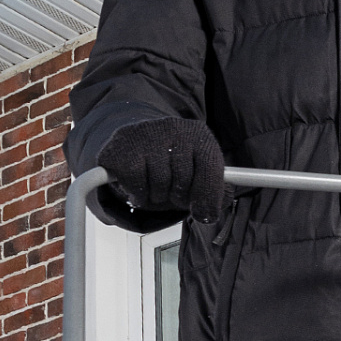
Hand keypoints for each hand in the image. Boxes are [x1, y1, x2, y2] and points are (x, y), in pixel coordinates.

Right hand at [98, 118, 225, 223]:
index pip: (210, 169)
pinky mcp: (121, 144)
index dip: (209, 197)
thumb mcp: (203, 177)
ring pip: (159, 184)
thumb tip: (209, 213)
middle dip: (179, 197)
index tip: (204, 212)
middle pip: (182, 182)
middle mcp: (173, 127)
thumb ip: (218, 195)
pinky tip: (139, 183)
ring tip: (156, 184)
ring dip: (158, 196)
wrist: (140, 144)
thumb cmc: (177, 166)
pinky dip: (138, 194)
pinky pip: (135, 185)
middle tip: (174, 191)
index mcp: (199, 135)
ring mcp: (145, 132)